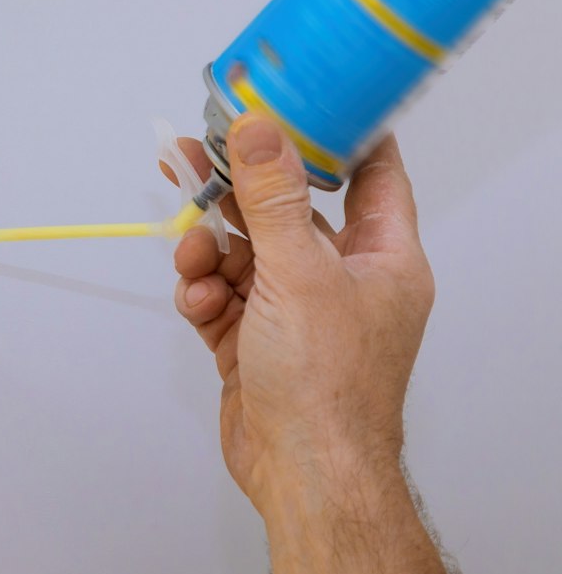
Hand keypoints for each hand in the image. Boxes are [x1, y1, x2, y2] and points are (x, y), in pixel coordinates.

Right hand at [165, 114, 433, 518]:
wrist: (303, 474)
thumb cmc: (328, 388)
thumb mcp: (297, 274)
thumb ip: (272, 197)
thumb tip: (261, 127)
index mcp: (382, 258)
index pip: (370, 174)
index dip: (334, 134)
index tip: (292, 100)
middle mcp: (343, 280)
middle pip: (284, 211)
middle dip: (236, 190)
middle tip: (192, 157)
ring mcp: (298, 312)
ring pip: (242, 254)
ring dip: (208, 252)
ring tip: (191, 260)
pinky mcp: (258, 342)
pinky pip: (221, 297)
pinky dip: (202, 296)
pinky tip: (198, 306)